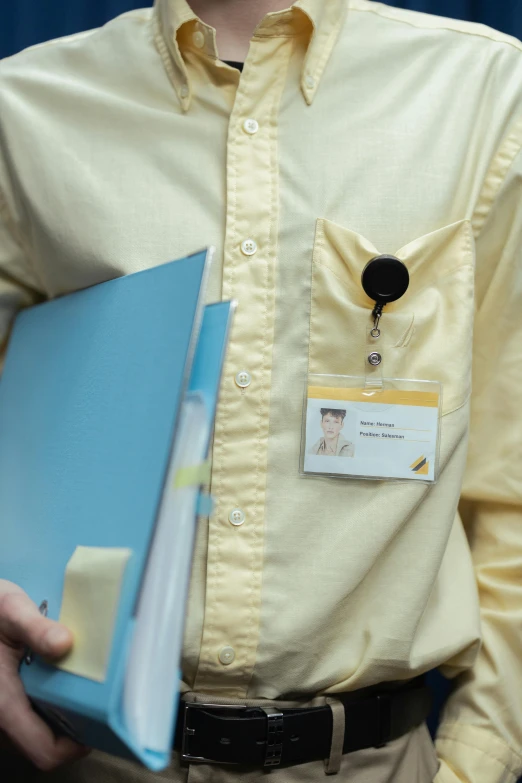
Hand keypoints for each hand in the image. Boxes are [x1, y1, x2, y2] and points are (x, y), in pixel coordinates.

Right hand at [0, 579, 90, 769]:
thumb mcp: (11, 610)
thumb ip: (36, 629)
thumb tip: (65, 643)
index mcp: (3, 705)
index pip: (46, 751)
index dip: (76, 745)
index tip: (101, 721)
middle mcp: (0, 718)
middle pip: (45, 745)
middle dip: (74, 725)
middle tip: (99, 695)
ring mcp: (1, 713)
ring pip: (37, 733)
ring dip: (60, 714)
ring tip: (81, 683)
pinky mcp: (5, 703)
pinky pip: (29, 719)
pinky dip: (47, 705)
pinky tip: (60, 677)